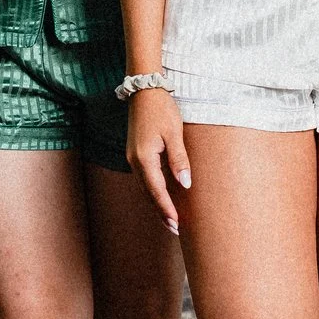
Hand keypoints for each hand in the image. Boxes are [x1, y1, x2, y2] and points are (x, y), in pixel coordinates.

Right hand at [127, 86, 189, 234]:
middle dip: (161, 211)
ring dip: (157, 202)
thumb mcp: (174, 133)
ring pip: (146, 186)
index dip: (167, 209)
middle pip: (148, 193)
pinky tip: (162, 195)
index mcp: (144, 158)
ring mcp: (132, 157)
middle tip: (175, 228)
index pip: (157, 191)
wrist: (144, 89)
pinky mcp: (135, 152)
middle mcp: (134, 161)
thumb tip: (186, 184)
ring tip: (170, 217)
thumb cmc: (161, 109)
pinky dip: (153, 190)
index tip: (176, 224)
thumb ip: (179, 160)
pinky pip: (145, 177)